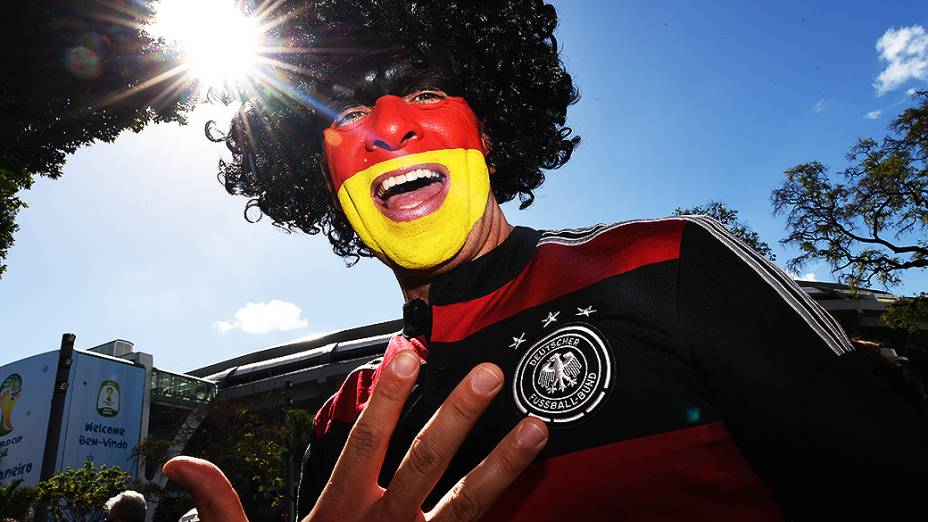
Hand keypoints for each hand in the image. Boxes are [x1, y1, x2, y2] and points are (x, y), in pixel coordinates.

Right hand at [163, 350, 547, 520]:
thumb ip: (223, 506)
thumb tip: (182, 465)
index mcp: (342, 511)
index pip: (364, 441)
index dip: (385, 396)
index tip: (406, 353)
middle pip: (425, 461)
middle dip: (457, 415)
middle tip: (488, 376)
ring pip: (467, 502)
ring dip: (502, 463)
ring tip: (537, 429)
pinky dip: (507, 514)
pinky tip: (535, 489)